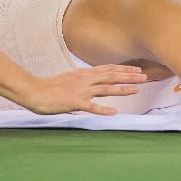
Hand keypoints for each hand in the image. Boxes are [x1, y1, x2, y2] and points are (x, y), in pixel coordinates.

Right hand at [21, 65, 147, 115]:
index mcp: (83, 74)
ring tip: (137, 89)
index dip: (123, 69)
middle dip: (128, 76)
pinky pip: (91, 106)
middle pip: (111, 76)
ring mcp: (81, 90)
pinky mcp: (75, 102)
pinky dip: (103, 109)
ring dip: (122, 88)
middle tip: (144, 77)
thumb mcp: (68, 78)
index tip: (136, 69)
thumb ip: (81, 79)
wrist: (35, 91)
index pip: (107, 69)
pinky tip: (114, 111)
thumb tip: (91, 80)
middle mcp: (85, 79)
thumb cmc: (50, 87)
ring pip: (106, 88)